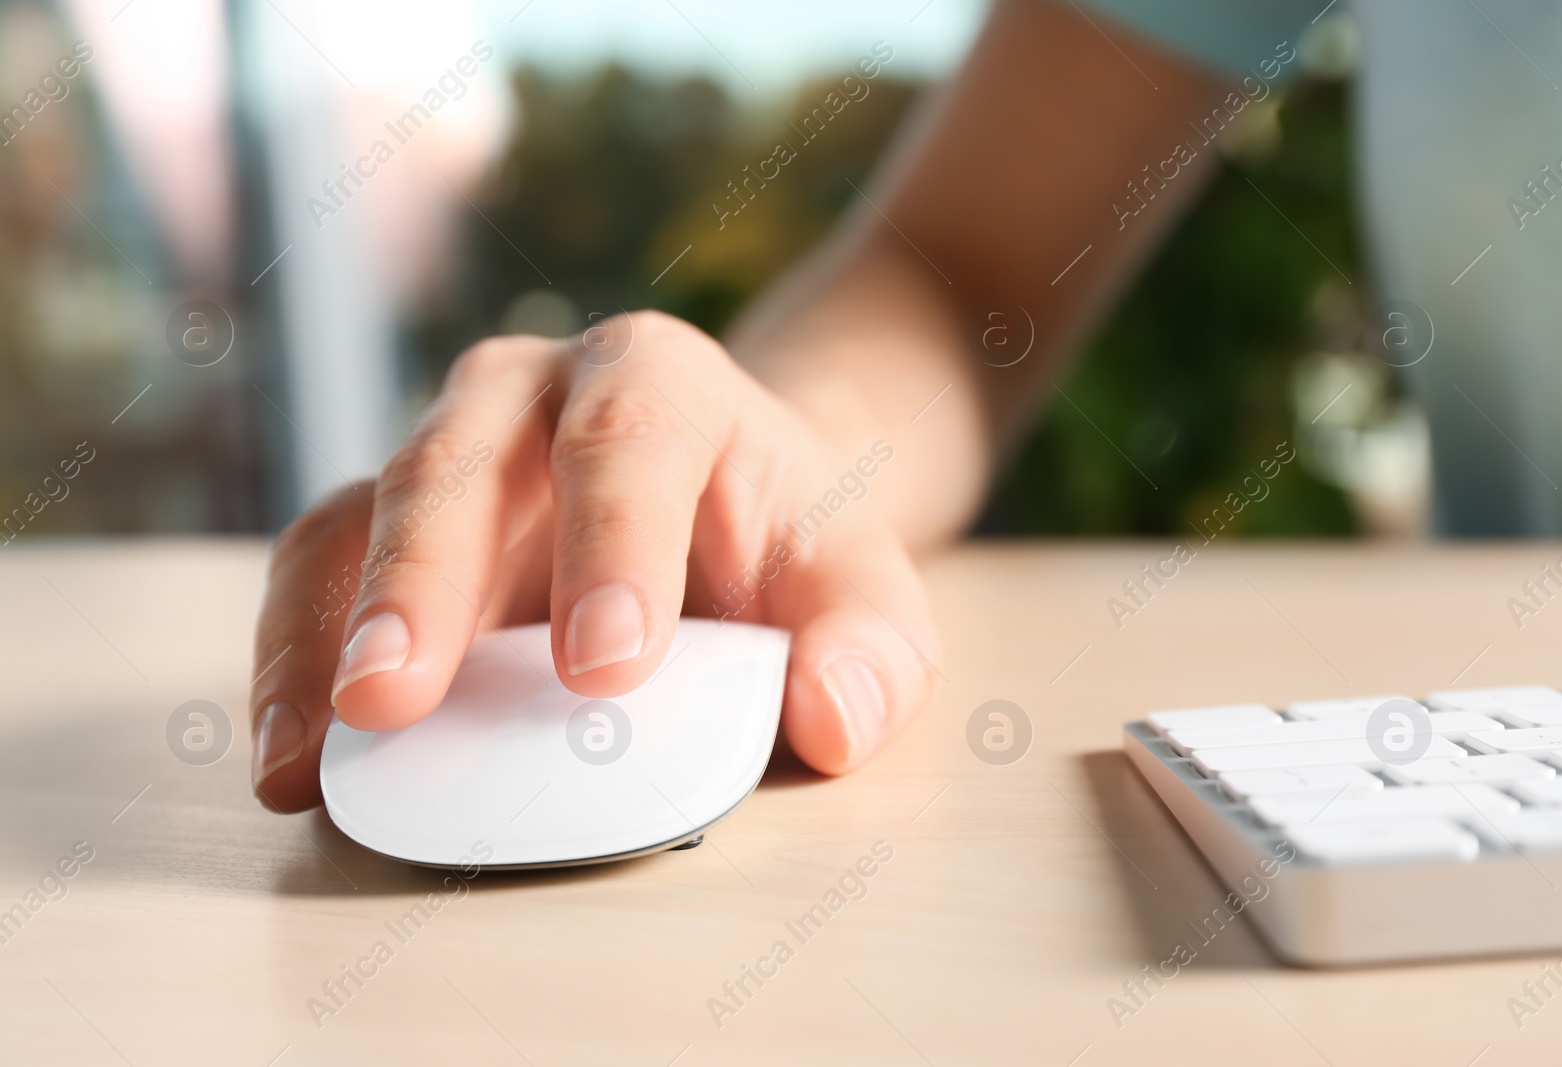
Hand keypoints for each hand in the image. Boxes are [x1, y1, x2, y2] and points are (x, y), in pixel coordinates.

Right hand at [249, 311, 941, 811]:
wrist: (729, 501)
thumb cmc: (787, 541)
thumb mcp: (859, 584)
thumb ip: (869, 646)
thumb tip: (832, 720)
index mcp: (660, 380)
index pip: (631, 441)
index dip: (612, 547)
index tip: (604, 672)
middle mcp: (532, 393)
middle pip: (460, 462)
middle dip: (425, 583)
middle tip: (401, 699)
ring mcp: (447, 450)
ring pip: (362, 511)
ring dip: (331, 632)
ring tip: (313, 750)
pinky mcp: (389, 522)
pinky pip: (317, 569)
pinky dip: (294, 658)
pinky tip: (294, 758)